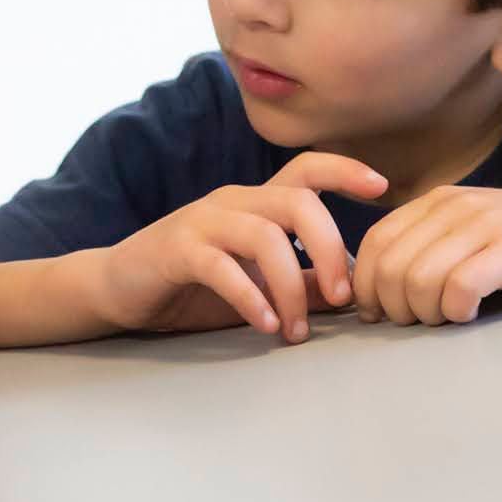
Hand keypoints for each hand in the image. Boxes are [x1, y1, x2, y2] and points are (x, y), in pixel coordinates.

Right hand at [93, 153, 387, 342]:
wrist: (119, 289)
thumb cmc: (193, 286)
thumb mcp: (257, 285)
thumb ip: (301, 283)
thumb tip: (352, 291)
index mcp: (256, 203)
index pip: (305, 169)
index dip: (344, 170)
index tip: (382, 188)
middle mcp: (233, 201)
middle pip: (297, 200)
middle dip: (330, 247)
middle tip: (342, 298)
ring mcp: (203, 221)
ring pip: (265, 235)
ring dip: (291, 286)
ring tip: (295, 331)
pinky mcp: (177, 248)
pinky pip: (221, 265)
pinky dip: (249, 297)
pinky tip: (264, 324)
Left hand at [352, 186, 501, 326]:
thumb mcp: (475, 231)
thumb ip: (432, 248)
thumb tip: (381, 290)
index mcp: (438, 202)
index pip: (375, 243)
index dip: (366, 286)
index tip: (378, 315)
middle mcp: (454, 206)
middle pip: (388, 267)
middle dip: (393, 307)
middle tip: (420, 323)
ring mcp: (484, 225)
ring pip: (418, 279)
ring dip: (426, 313)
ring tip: (449, 318)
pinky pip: (460, 286)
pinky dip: (456, 310)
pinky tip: (472, 313)